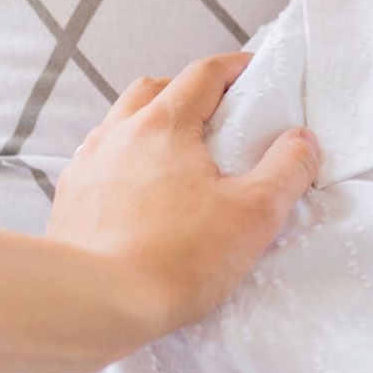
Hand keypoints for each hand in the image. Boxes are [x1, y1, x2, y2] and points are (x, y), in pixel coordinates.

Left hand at [0, 52, 317, 372]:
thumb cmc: (177, 258)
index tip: (254, 72)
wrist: (93, 304)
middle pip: (155, 89)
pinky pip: (99, 162)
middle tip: (216, 114)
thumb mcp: (254, 214)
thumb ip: (287, 169)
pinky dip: (123, 161)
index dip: (233, 67)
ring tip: (175, 155)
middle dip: (188, 91)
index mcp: (164, 124)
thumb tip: (303, 139)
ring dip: (150, 125)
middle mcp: (119, 132)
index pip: (203, 74)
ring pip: (120, 123)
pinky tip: (137, 193)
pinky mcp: (69, 199)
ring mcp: (87, 164)